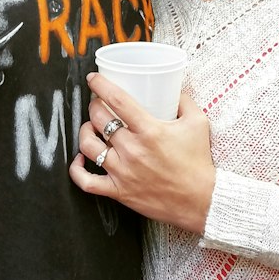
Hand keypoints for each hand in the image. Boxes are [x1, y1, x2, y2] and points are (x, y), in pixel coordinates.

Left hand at [68, 72, 216, 234]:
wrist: (201, 200)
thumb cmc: (199, 161)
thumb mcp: (198, 123)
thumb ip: (184, 101)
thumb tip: (173, 89)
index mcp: (150, 130)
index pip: (117, 100)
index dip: (100, 85)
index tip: (93, 78)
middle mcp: (132, 150)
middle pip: (99, 120)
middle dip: (94, 106)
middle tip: (97, 103)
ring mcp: (123, 172)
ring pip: (88, 146)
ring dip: (85, 132)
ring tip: (90, 127)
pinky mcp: (119, 191)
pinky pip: (86, 181)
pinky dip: (77, 169)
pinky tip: (80, 158)